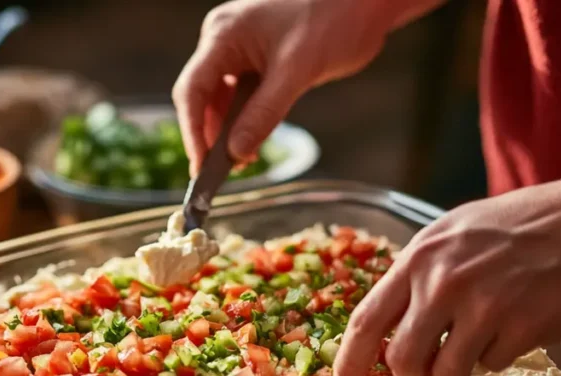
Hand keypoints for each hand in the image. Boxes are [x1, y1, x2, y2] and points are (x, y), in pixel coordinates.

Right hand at [172, 0, 389, 173]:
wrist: (367, 4)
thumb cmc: (334, 20)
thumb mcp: (298, 71)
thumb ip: (264, 113)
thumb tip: (236, 152)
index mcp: (224, 34)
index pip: (193, 89)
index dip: (194, 131)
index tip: (201, 166)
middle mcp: (225, 41)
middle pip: (201, 97)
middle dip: (210, 135)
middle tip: (218, 173)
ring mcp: (240, 51)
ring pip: (220, 101)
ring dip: (227, 133)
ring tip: (239, 163)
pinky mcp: (257, 62)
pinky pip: (240, 97)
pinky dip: (244, 122)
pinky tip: (250, 144)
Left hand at [331, 175, 560, 375]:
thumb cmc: (526, 226)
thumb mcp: (456, 233)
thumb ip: (421, 274)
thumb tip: (390, 322)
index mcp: (420, 257)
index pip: (366, 319)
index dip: (347, 361)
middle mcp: (443, 281)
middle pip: (401, 360)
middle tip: (428, 374)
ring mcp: (481, 306)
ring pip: (446, 373)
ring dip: (460, 369)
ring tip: (484, 338)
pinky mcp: (518, 329)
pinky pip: (491, 366)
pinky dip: (501, 356)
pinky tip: (518, 324)